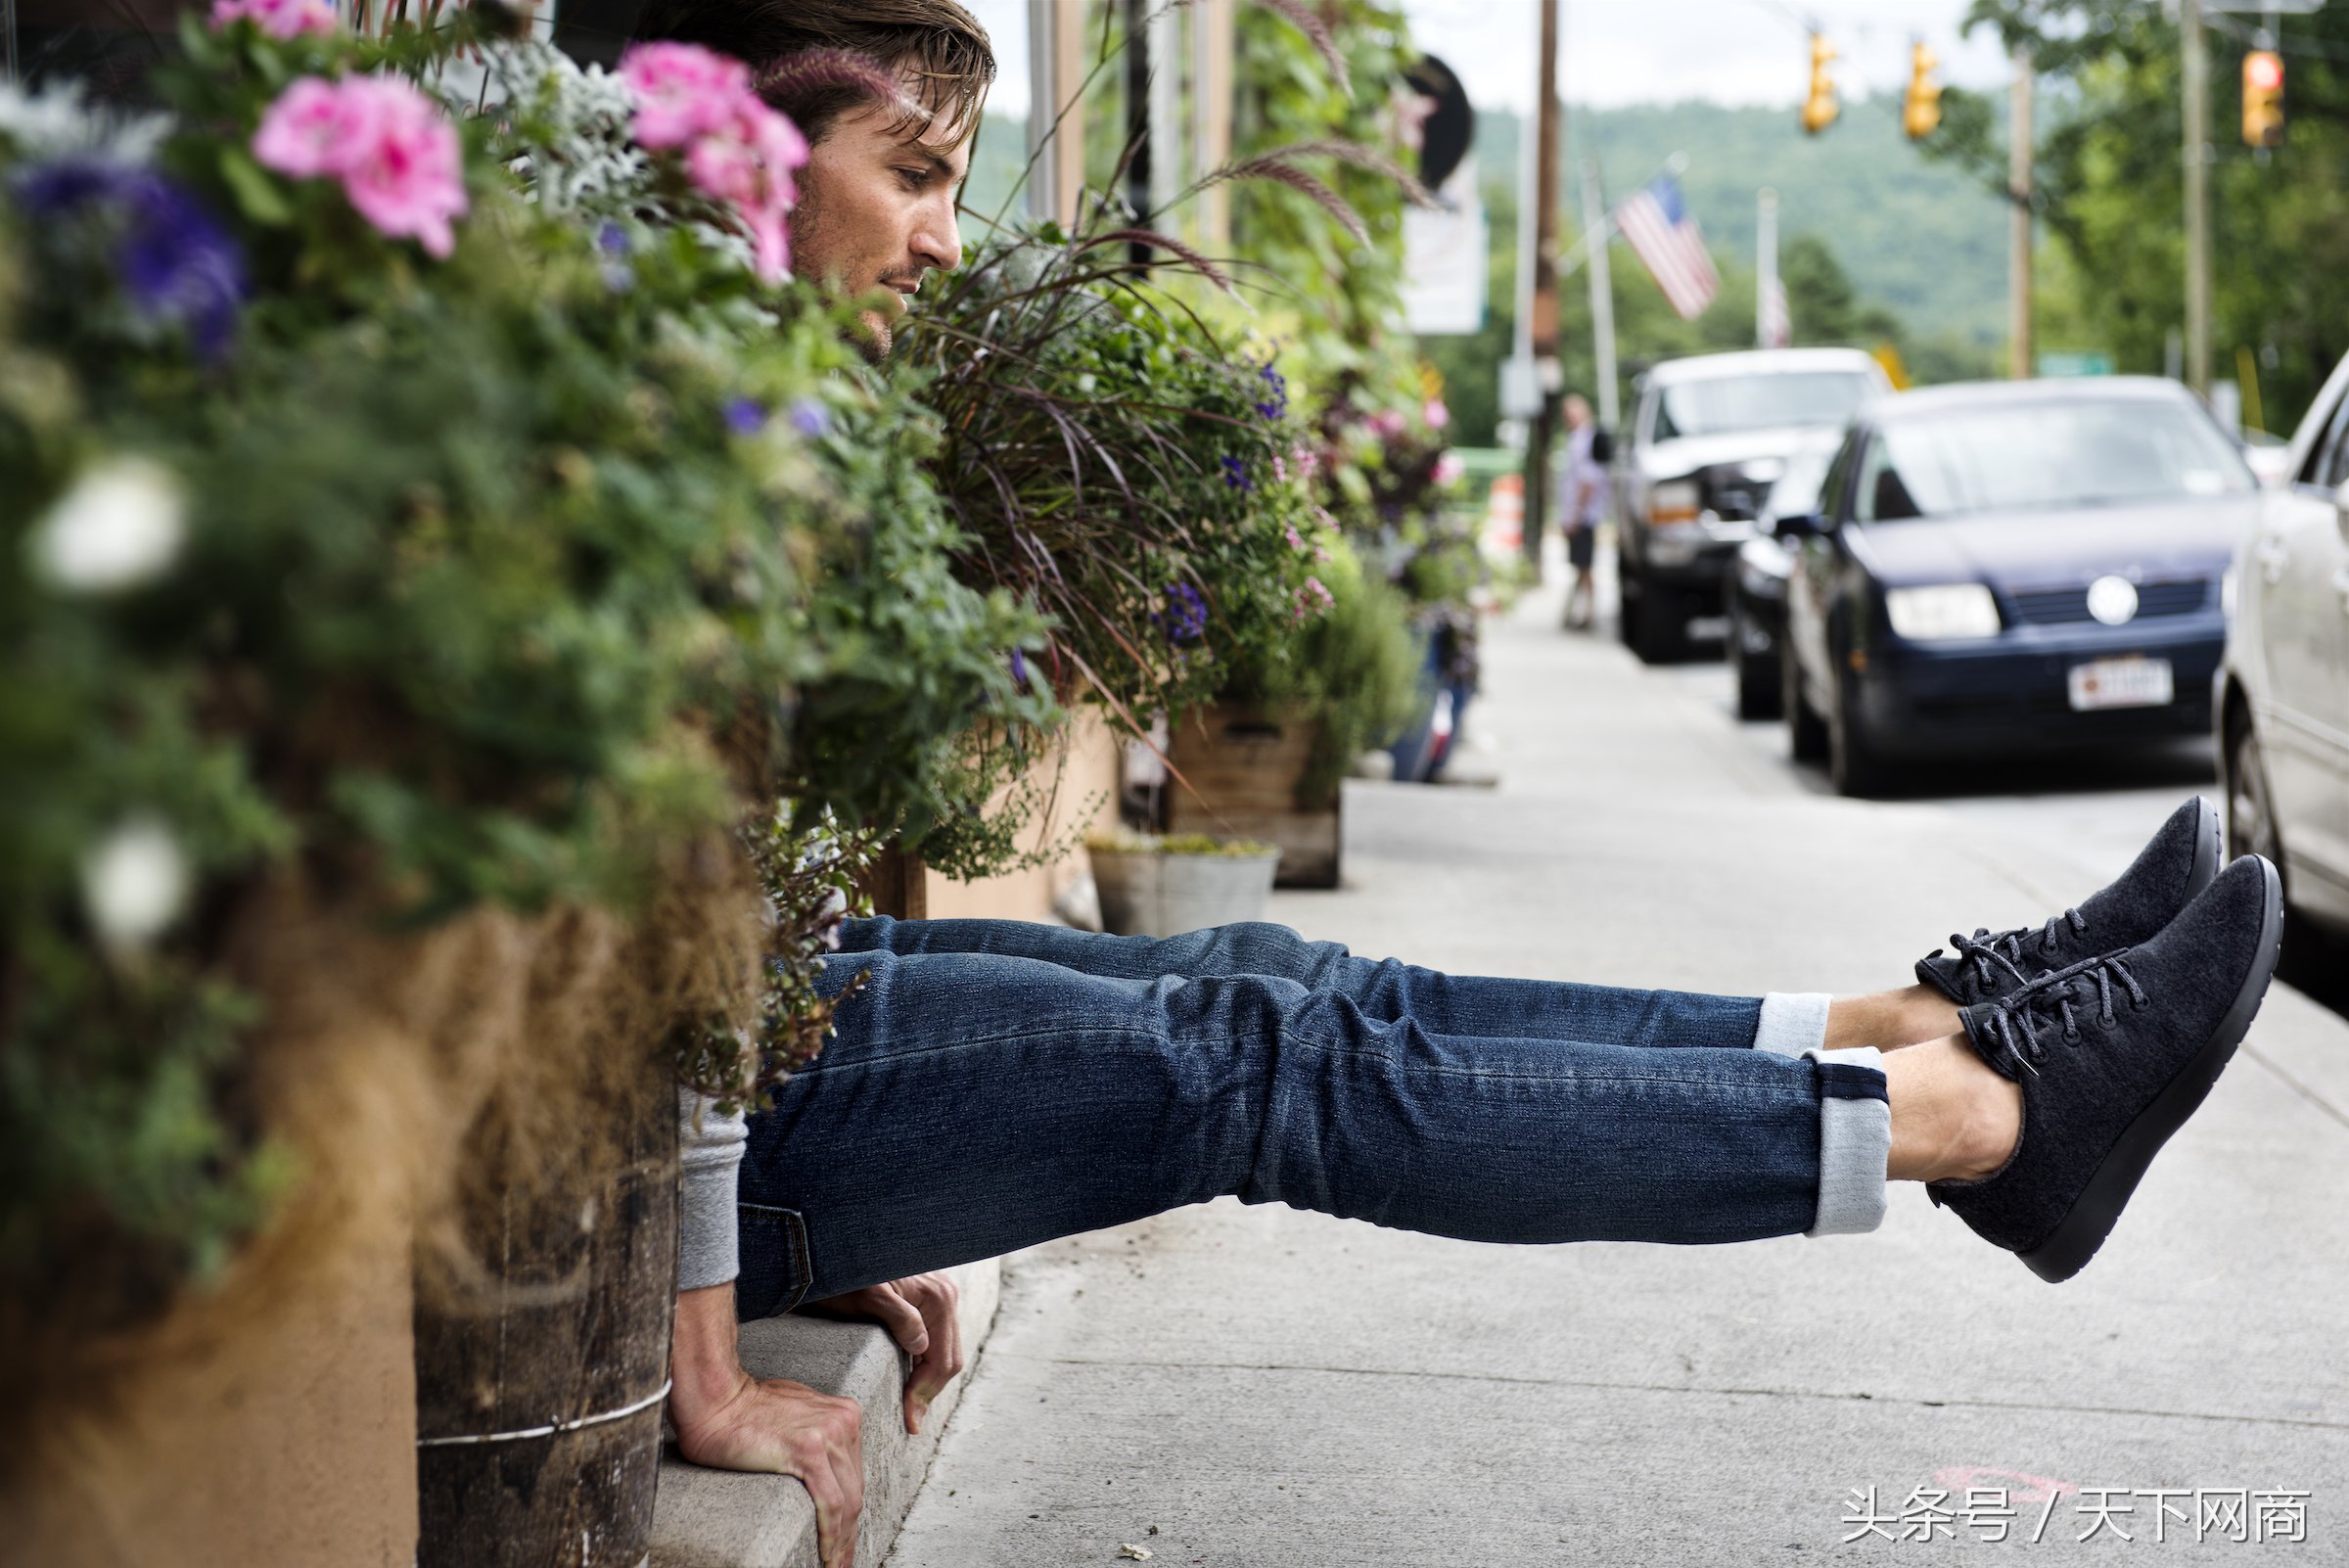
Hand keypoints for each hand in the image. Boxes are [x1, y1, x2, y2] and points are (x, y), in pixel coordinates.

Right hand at [669, 1283, 864, 1567]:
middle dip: (850, 1533)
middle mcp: (843, 1423)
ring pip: (847, 1502)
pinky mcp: (808, 1450)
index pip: (854, 1475)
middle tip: (843, 1562)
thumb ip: (816, 1436)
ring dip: (842, 1542)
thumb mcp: (795, 1416)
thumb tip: (821, 1468)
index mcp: (843, 1415)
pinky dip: (832, 1536)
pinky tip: (829, 1556)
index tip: (848, 1539)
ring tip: (836, 1565)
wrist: (716, 1400)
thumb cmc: (744, 1410)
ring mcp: (828, 1434)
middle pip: (855, 1491)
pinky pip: (830, 1504)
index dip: (852, 1512)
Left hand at [799, 1272, 964, 1434]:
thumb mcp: (868, 1296)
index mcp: (938, 1298)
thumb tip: (921, 1347)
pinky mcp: (926, 1302)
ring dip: (928, 1380)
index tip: (910, 1421)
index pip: (943, 1360)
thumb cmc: (847, 1275)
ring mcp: (938, 1298)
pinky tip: (909, 1379)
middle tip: (910, 1421)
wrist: (835, 1252)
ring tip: (911, 1407)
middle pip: (949, 1359)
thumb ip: (899, 1317)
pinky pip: (935, 1341)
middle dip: (929, 1391)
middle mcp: (945, 1296)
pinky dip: (925, 1364)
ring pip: (944, 1352)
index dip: (925, 1393)